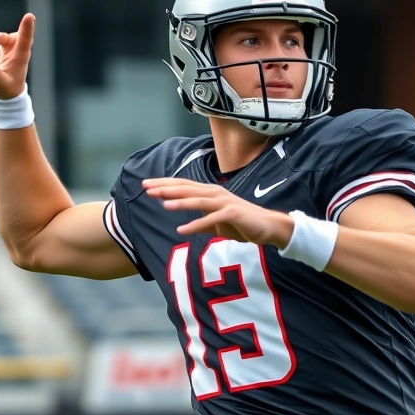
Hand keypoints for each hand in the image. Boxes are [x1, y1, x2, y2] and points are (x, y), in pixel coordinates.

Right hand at [0, 13, 35, 99]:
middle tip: (30, 17)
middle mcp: (19, 52)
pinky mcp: (6, 50)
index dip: (28, 28)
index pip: (26, 41)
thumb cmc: (6, 89)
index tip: (30, 16)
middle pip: (22, 35)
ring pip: (8, 36)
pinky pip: (1, 39)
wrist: (7, 94)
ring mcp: (13, 50)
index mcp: (21, 58)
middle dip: (25, 26)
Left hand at [143, 178, 294, 247]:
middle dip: (166, 188)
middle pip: (187, 188)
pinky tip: (182, 230)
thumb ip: (202, 222)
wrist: (268, 227)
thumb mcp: (218, 223)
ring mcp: (225, 202)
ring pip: (198, 200)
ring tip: (162, 203)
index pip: (184, 185)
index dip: (165, 184)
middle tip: (146, 188)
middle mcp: (216, 194)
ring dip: (180, 202)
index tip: (147, 184)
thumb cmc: (243, 224)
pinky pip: (211, 219)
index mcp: (211, 193)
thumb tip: (185, 226)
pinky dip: (196, 224)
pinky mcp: (233, 214)